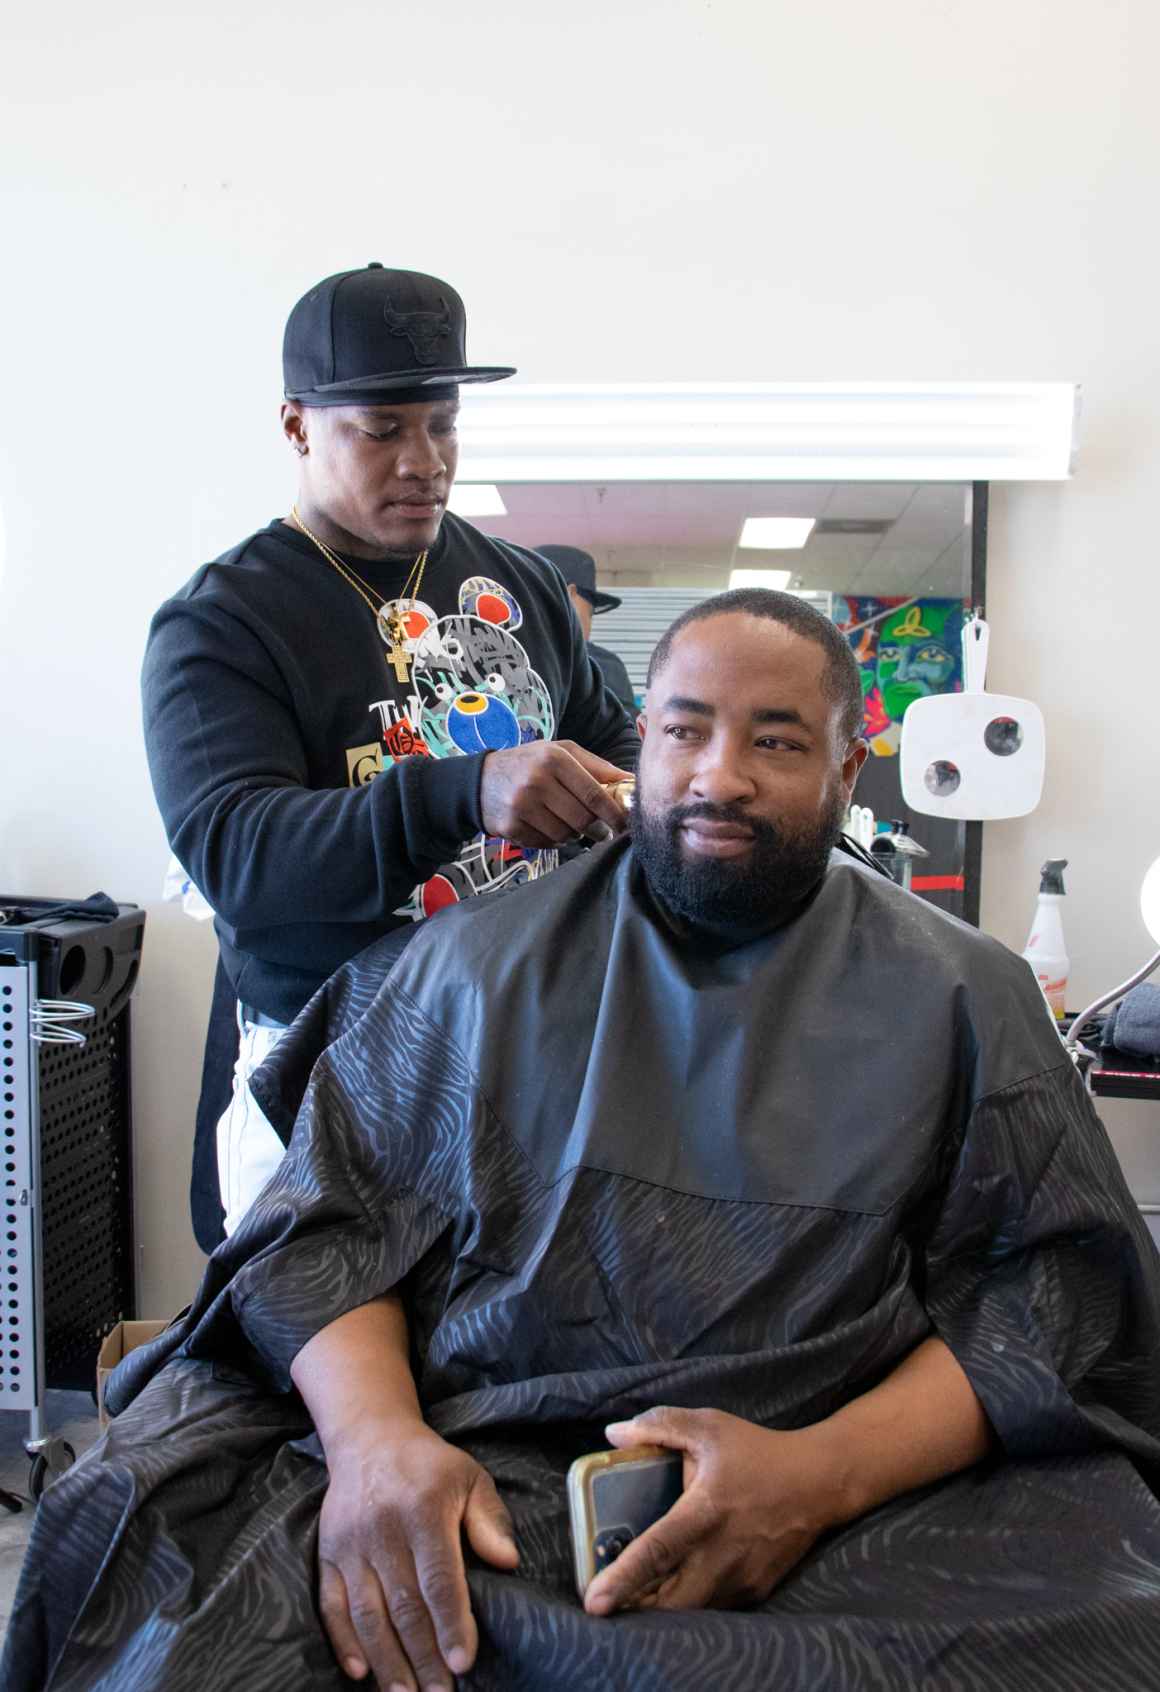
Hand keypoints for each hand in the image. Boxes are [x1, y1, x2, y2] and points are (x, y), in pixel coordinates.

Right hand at [317, 1422, 518, 1689]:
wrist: (369, 1439)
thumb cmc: (428, 1466)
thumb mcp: (469, 1477)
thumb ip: (489, 1519)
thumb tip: (507, 1561)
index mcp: (423, 1508)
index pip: (439, 1577)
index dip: (451, 1623)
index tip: (463, 1662)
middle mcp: (383, 1528)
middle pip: (403, 1604)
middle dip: (423, 1656)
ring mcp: (350, 1543)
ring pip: (367, 1613)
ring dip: (387, 1660)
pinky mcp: (327, 1553)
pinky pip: (332, 1605)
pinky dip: (344, 1642)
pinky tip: (362, 1672)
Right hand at [479, 740, 631, 847]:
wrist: (480, 781)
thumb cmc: (529, 764)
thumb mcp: (560, 752)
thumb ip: (596, 766)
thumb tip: (631, 781)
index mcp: (554, 758)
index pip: (594, 793)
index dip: (614, 813)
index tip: (625, 823)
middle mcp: (537, 780)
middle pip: (582, 818)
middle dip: (597, 829)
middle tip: (601, 830)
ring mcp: (522, 805)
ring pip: (566, 834)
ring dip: (574, 835)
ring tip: (569, 823)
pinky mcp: (511, 826)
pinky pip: (546, 843)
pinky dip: (554, 840)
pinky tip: (548, 827)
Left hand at [584, 1407, 850, 1616]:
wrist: (818, 1481)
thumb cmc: (758, 1451)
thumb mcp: (708, 1426)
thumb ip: (659, 1425)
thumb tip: (613, 1433)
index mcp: (705, 1512)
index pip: (656, 1552)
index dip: (622, 1579)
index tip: (593, 1601)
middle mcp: (723, 1554)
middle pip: (670, 1602)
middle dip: (636, 1607)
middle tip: (609, 1598)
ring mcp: (741, 1578)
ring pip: (691, 1611)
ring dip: (661, 1608)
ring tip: (636, 1593)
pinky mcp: (755, 1590)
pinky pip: (713, 1607)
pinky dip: (690, 1602)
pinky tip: (676, 1584)